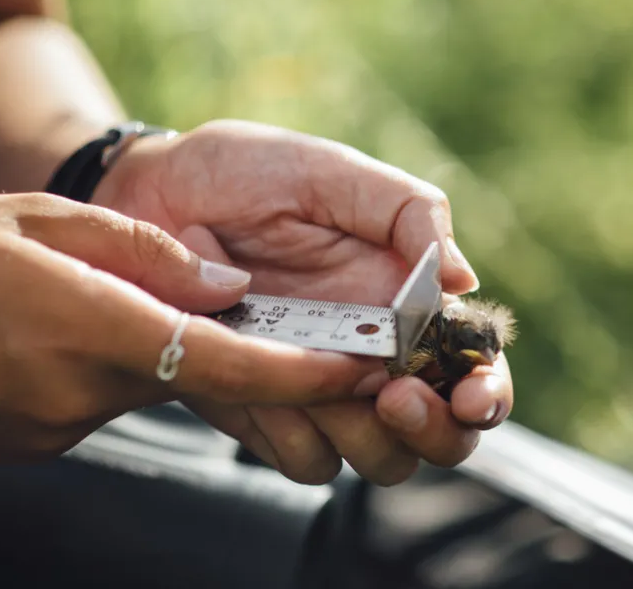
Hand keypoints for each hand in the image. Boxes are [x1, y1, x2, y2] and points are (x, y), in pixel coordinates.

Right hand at [0, 193, 382, 461]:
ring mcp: (55, 429)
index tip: (354, 367)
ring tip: (78, 296)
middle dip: (222, 345)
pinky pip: (99, 404)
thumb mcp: (29, 219)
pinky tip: (45, 333)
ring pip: (143, 387)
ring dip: (147, 348)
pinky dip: (102, 369)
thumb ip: (144, 250)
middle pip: (190, 374)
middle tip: (216, 297)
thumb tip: (229, 283)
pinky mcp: (34, 446)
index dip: (298, 371)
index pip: (221, 363)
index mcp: (86, 328)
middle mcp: (79, 394)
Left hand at [90, 119, 514, 485]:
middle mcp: (377, 356)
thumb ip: (407, 213)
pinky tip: (266, 382)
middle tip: (395, 393)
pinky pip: (305, 460)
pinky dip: (297, 436)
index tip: (469, 392)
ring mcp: (321, 389)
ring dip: (368, 435)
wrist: (145, 194)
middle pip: (442, 437)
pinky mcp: (265, 411)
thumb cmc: (245, 173)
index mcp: (409, 302)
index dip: (488, 393)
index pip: (476, 369)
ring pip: (380, 459)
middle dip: (436, 431)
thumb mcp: (333, 172)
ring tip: (327, 378)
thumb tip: (464, 279)